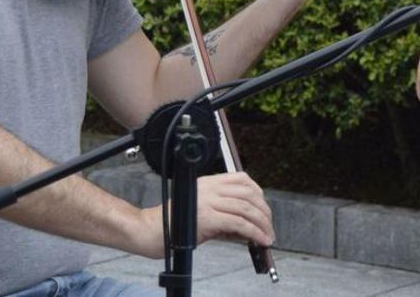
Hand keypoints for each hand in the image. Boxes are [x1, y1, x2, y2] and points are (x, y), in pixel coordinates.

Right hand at [134, 172, 274, 258]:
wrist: (150, 232)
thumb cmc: (173, 224)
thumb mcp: (202, 212)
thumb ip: (225, 215)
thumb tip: (248, 226)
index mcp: (207, 182)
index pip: (242, 179)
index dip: (259, 194)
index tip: (264, 209)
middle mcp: (209, 188)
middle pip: (249, 194)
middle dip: (264, 211)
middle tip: (268, 226)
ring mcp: (208, 201)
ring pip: (246, 208)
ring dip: (262, 224)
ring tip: (267, 237)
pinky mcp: (207, 217)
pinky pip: (239, 223)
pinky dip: (254, 233)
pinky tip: (259, 240)